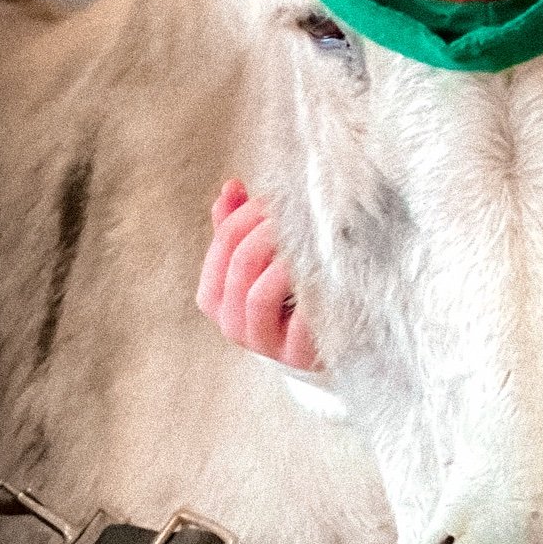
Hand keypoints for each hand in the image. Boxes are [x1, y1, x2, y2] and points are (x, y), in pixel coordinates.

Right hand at [197, 179, 321, 372]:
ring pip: (257, 296)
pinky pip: (299, 322)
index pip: (222, 247)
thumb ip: (240, 227)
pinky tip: (326, 271)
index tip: (273, 199)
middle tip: (297, 213)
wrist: (325, 341)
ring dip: (285, 260)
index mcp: (217, 297)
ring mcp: (265, 343)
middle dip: (269, 231)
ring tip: (309, 240)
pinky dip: (310, 293)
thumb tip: (231, 187)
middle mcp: (232, 324)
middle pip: (240, 265)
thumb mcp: (261, 259)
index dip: (247, 216)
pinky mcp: (298, 356)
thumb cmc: (289, 293)